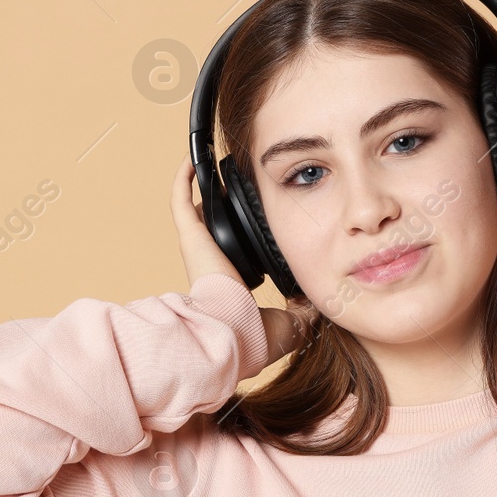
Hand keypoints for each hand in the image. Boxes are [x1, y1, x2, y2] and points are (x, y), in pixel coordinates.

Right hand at [173, 152, 318, 365]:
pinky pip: (180, 199)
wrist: (232, 334)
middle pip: (214, 227)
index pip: (237, 252)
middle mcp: (211, 261)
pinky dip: (184, 178)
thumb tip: (316, 300)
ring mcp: (198, 247)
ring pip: (196, 211)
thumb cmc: (255, 336)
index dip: (247, 237)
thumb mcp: (291, 322)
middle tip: (239, 187)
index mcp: (230, 281)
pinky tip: (194, 160)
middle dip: (224, 208)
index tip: (263, 222)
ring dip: (202, 190)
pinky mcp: (190, 236)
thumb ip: (305, 309)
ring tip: (213, 166)